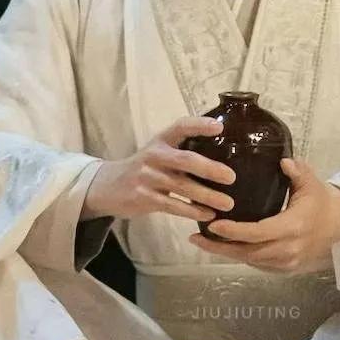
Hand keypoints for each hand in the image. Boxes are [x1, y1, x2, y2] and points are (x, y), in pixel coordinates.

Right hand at [82, 117, 235, 226]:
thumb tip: (222, 155)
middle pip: (185, 160)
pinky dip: (192, 211)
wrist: (107, 187)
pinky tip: (207, 215)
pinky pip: (173, 205)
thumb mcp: (158, 153)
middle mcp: (154, 155)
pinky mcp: (144, 198)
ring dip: (207, 196)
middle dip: (210, 168)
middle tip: (231, 177)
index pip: (181, 126)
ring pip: (182, 186)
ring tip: (227, 203)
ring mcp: (148, 177)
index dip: (199, 124)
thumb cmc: (144, 168)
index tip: (219, 127)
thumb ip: (182, 151)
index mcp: (161, 140)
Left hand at [188, 155, 339, 271]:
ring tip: (203, 242)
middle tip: (195, 238)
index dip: (233, 231)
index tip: (212, 225)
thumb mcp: (310, 180)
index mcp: (292, 226)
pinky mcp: (285, 268)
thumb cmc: (321, 198)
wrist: (339, 223)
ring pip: (250, 261)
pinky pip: (257, 264)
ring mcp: (287, 262)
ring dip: (226, 253)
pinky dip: (240, 256)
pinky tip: (223, 246)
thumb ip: (296, 171)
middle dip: (219, 247)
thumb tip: (281, 160)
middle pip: (247, 253)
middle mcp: (288, 249)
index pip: (257, 233)